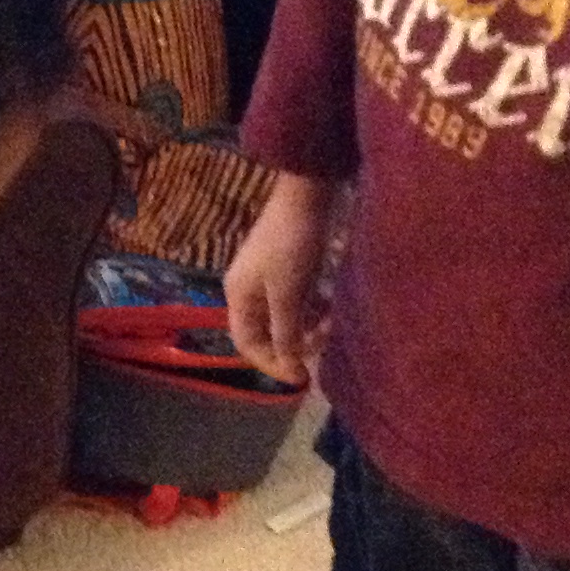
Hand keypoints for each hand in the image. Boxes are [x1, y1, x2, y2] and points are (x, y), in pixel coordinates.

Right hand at [225, 170, 341, 384]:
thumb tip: (289, 368)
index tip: (301, 376)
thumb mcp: (289, 293)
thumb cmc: (292, 245)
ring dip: (307, 328)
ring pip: (285, 318)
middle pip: (266, 333)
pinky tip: (331, 308)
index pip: (247, 344)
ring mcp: (268, 278)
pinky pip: (297, 301)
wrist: (307, 193)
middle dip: (293, 345)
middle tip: (321, 349)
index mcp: (239, 296)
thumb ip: (286, 332)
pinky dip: (312, 310)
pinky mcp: (288, 267)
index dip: (271, 364)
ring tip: (331, 326)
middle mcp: (248, 290)